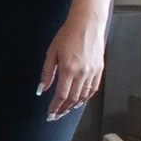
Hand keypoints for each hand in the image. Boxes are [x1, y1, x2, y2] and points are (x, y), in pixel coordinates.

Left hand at [40, 4, 109, 120]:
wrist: (87, 24)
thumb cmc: (67, 35)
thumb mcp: (51, 53)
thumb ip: (47, 73)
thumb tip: (41, 89)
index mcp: (69, 69)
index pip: (61, 95)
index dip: (55, 107)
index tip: (50, 115)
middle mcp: (82, 73)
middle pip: (73, 98)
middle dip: (63, 109)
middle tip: (56, 116)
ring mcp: (92, 72)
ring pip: (84, 96)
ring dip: (74, 105)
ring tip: (66, 110)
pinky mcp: (99, 69)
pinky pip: (93, 88)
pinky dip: (86, 97)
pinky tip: (80, 101)